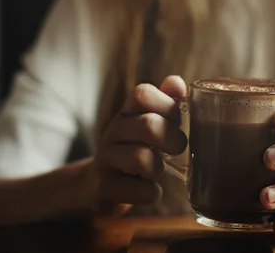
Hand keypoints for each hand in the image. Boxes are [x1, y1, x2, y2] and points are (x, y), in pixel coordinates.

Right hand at [81, 75, 187, 214]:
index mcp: (128, 112)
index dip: (167, 104)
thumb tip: (176, 82)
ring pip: (141, 159)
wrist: (97, 185)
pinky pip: (139, 190)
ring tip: (157, 171)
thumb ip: (166, 102)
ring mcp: (106, 159)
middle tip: (177, 149)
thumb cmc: (135, 149)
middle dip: (172, 139)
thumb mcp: (149, 122)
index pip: (142, 93)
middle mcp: (114, 131)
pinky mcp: (105, 187)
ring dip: (158, 168)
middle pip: (148, 125)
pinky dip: (151, 193)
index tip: (177, 120)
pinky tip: (149, 190)